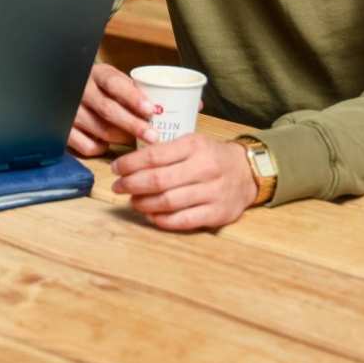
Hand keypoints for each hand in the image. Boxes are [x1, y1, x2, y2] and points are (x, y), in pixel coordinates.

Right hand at [67, 63, 158, 155]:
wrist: (68, 90)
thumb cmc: (100, 87)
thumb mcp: (113, 79)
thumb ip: (131, 90)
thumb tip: (154, 109)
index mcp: (95, 74)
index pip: (113, 83)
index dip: (132, 97)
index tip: (150, 110)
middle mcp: (79, 90)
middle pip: (108, 109)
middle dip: (133, 124)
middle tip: (152, 136)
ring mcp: (70, 111)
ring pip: (102, 131)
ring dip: (123, 138)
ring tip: (135, 139)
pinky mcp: (64, 132)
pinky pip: (88, 147)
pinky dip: (103, 148)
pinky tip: (107, 142)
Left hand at [111, 134, 257, 230]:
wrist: (248, 172)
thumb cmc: (211, 155)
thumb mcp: (191, 142)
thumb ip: (166, 150)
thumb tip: (131, 163)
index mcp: (194, 145)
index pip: (154, 155)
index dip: (130, 164)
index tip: (115, 168)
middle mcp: (204, 168)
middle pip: (158, 180)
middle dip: (132, 184)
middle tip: (118, 187)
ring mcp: (212, 192)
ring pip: (169, 202)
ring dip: (144, 203)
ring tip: (133, 201)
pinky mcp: (218, 214)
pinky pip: (184, 220)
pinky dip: (163, 220)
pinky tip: (151, 215)